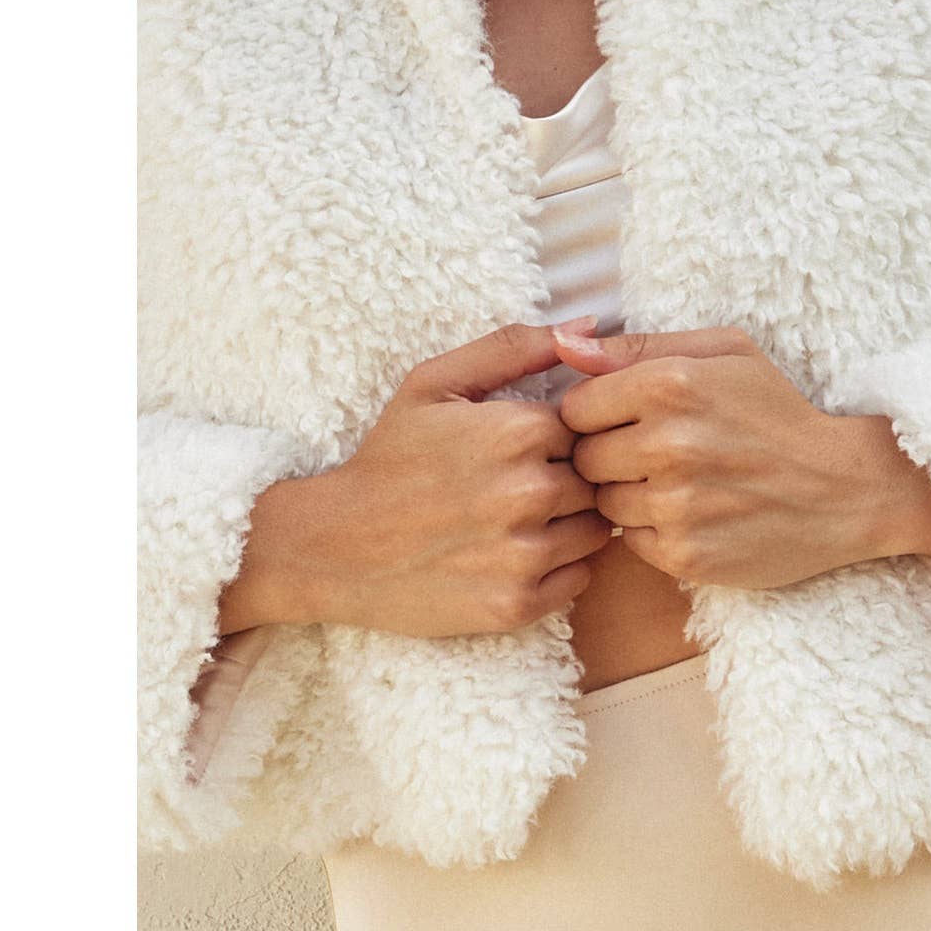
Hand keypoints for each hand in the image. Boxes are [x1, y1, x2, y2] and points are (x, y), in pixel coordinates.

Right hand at [226, 319, 613, 637]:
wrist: (333, 546)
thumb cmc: (389, 457)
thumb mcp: (435, 384)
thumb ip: (513, 348)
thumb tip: (588, 326)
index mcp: (518, 431)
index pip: (590, 425)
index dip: (561, 435)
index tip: (524, 447)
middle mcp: (530, 492)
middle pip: (596, 478)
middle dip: (568, 478)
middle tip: (516, 486)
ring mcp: (526, 553)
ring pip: (595, 529)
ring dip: (569, 523)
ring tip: (515, 520)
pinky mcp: (519, 604)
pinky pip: (580, 577)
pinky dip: (558, 568)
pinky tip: (512, 554)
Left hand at [551, 324, 930, 590]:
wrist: (844, 488)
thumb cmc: (777, 413)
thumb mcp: (722, 353)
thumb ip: (635, 346)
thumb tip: (560, 343)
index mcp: (670, 384)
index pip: (574, 406)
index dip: (596, 414)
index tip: (627, 419)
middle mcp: (669, 444)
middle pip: (581, 458)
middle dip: (608, 455)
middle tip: (653, 453)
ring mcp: (676, 504)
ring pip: (603, 502)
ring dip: (629, 494)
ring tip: (677, 483)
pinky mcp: (685, 554)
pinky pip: (630, 541)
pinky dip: (652, 530)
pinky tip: (691, 513)